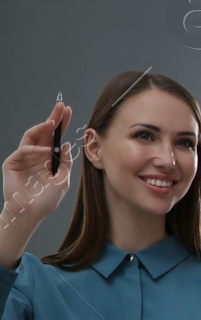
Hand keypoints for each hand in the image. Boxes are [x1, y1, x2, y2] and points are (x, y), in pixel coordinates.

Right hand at [2, 99, 73, 229]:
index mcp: (48, 157)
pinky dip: (34, 149)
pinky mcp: (12, 163)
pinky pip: (23, 151)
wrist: (31, 213)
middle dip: (53, 119)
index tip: (68, 111)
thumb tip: (67, 144)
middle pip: (44, 132)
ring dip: (42, 128)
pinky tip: (45, 150)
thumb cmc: (46, 199)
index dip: (62, 124)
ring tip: (52, 122)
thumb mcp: (63, 179)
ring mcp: (24, 158)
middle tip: (60, 106)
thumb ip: (65, 162)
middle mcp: (36, 155)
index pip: (56, 137)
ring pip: (31, 137)